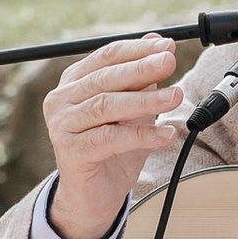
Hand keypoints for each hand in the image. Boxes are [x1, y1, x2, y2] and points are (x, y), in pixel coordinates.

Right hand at [41, 35, 178, 238]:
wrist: (94, 196)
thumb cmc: (112, 149)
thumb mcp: (132, 109)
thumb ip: (141, 79)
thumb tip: (158, 42)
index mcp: (74, 82)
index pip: (106, 56)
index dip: (137, 49)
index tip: (166, 46)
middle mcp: (61, 100)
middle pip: (105, 78)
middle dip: (141, 69)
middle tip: (169, 62)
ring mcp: (62, 126)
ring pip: (106, 105)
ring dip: (145, 99)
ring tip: (175, 96)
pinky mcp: (71, 151)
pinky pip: (110, 138)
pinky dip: (141, 135)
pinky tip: (165, 134)